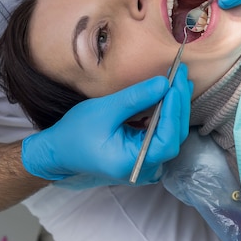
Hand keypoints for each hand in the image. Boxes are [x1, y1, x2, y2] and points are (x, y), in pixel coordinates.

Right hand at [21, 64, 191, 185]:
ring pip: (171, 134)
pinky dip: (167, 113)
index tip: (175, 85)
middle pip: (173, 136)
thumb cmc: (75, 134)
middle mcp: (144, 167)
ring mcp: (145, 162)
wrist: (58, 151)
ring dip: (176, 106)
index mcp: (132, 163)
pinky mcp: (143, 153)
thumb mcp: (104, 110)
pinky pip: (162, 133)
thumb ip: (135, 98)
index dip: (174, 111)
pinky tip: (170, 93)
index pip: (166, 139)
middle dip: (178, 103)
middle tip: (182, 74)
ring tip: (180, 79)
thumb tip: (164, 83)